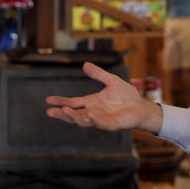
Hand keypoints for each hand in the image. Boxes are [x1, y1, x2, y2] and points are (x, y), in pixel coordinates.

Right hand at [45, 62, 162, 132]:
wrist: (141, 107)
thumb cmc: (127, 96)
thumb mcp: (111, 81)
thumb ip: (98, 74)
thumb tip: (85, 64)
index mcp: (92, 102)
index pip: (73, 103)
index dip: (61, 101)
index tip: (48, 100)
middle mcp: (93, 112)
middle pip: (74, 114)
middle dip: (62, 113)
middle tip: (49, 112)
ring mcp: (101, 119)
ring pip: (84, 121)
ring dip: (74, 117)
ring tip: (65, 111)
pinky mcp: (111, 124)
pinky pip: (100, 123)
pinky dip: (94, 120)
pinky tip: (88, 114)